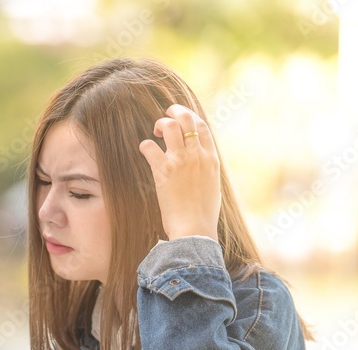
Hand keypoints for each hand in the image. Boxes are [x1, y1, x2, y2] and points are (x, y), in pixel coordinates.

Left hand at [139, 104, 220, 240]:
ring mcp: (181, 161)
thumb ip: (206, 170)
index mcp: (212, 159)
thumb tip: (200, 165)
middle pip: (187, 119)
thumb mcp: (212, 186)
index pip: (202, 126)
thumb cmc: (203, 214)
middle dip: (175, 112)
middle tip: (165, 116)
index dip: (190, 116)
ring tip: (156, 133)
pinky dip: (145, 145)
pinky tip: (145, 151)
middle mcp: (198, 156)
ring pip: (170, 126)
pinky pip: (150, 147)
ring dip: (160, 125)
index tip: (181, 117)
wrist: (196, 229)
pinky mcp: (164, 171)